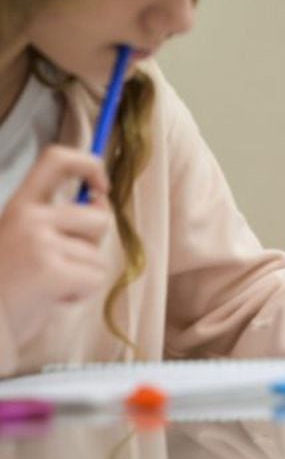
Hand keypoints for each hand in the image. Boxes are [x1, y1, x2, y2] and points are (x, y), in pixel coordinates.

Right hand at [0, 146, 111, 345]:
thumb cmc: (6, 284)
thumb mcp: (23, 238)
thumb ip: (58, 219)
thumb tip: (101, 198)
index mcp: (19, 205)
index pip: (56, 160)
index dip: (89, 165)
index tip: (101, 186)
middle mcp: (28, 218)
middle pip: (99, 218)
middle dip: (92, 246)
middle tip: (61, 265)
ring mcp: (39, 243)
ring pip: (97, 255)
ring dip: (81, 275)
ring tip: (47, 285)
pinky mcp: (51, 272)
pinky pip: (95, 278)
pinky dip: (80, 293)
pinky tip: (52, 298)